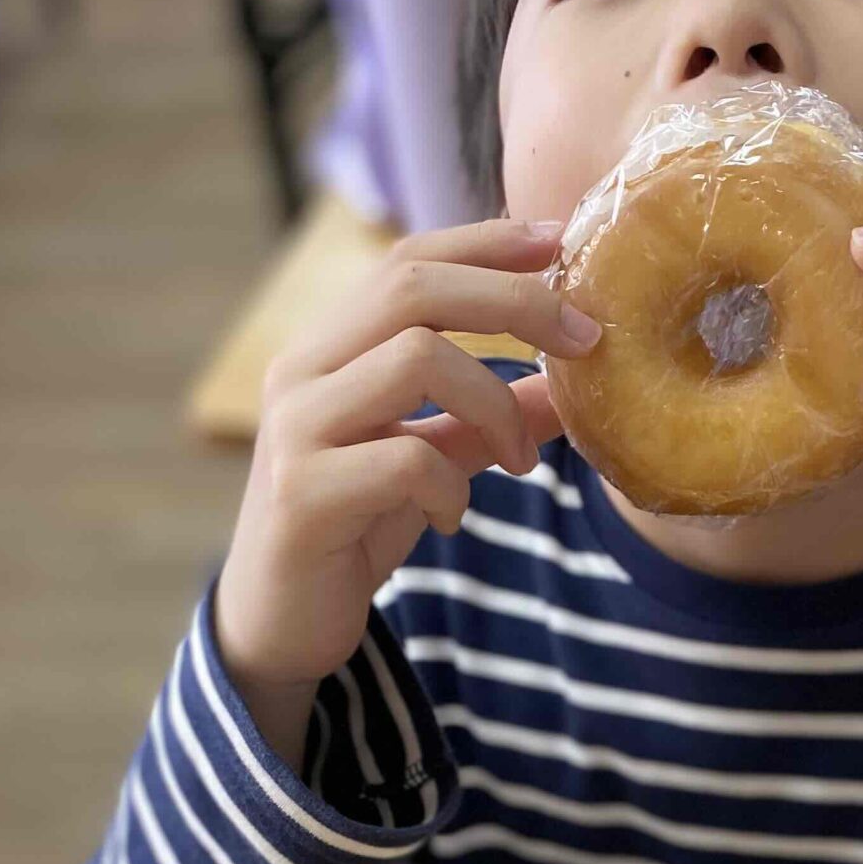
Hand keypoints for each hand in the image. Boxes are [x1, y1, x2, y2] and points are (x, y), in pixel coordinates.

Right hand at [214, 218, 600, 768]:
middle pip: (413, 286)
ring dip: (494, 405)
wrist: (278, 623)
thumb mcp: (433, 461)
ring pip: (414, 358)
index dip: (487, 242)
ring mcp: (297, 428)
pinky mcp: (304, 494)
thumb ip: (488, 419)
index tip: (560, 241)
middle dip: (514, 300)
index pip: (408, 261)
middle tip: (584, 338)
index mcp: (329, 347)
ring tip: (517, 461)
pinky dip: (452, 486)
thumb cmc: (353, 528)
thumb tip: (570, 387)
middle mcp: (302, 370)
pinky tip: (451, 516)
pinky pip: (406, 459)